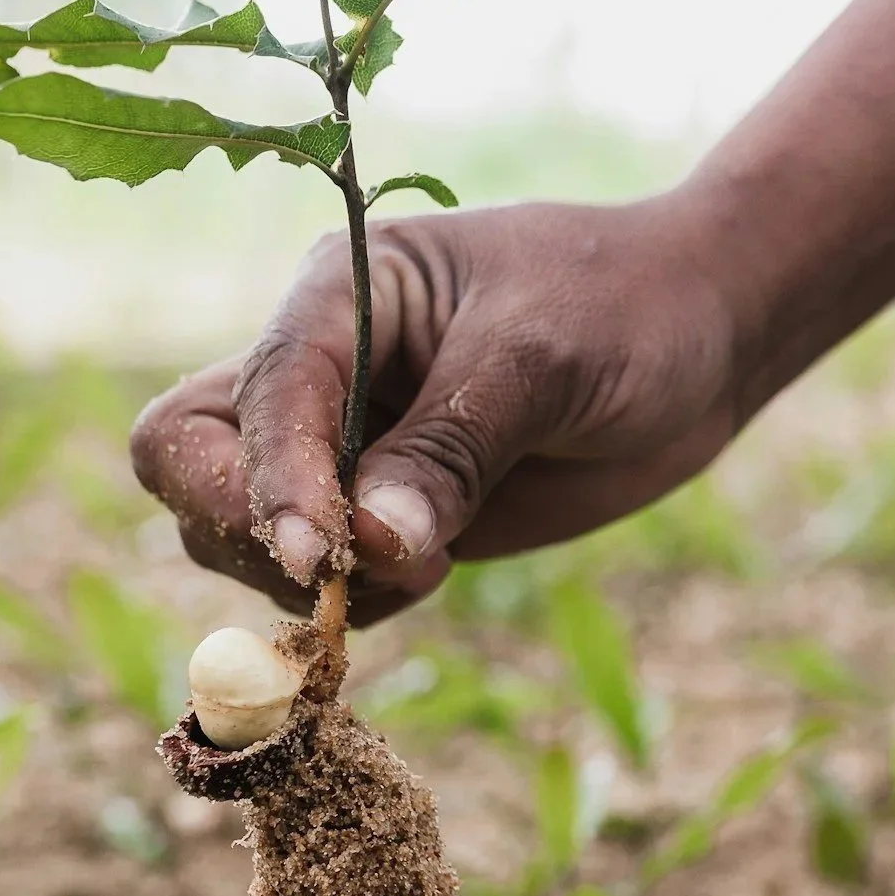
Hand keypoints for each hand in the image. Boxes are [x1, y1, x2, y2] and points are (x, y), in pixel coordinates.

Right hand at [130, 196, 741, 624]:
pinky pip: (320, 578)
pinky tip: (440, 573)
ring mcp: (345, 444)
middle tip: (346, 575)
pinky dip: (355, 602)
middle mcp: (321, 368)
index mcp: (338, 293)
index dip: (271, 482)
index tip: (324, 556)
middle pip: (190, 460)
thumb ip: (453, 449)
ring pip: (238, 531)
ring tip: (434, 563)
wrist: (704, 333)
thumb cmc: (626, 306)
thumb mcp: (544, 360)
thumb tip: (369, 546)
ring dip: (308, 580)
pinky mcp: (385, 510)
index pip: (255, 395)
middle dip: (244, 529)